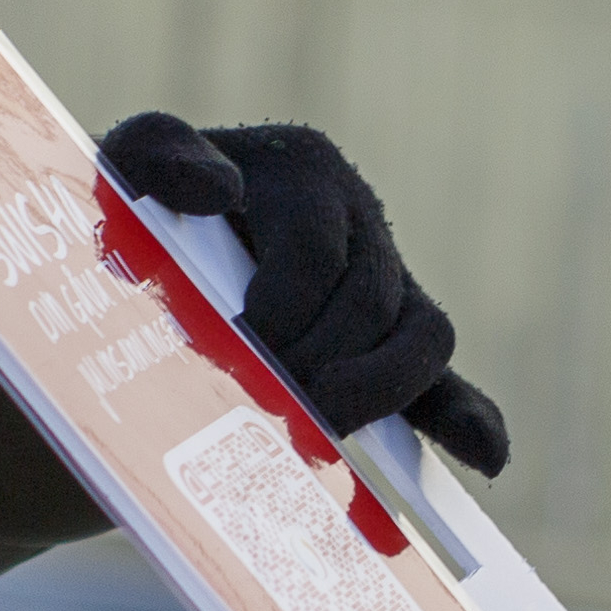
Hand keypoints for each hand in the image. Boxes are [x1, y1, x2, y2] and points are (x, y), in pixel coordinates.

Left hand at [100, 112, 510, 472]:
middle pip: (369, 302)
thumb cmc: (133, 215)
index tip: (235, 349)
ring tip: (324, 427)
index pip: (315, 255)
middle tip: (259, 400)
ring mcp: (385, 289)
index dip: (282, 313)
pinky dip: (469, 419)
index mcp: (307, 172)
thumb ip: (158, 152)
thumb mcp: (126, 169)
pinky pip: (446, 384)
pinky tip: (484, 458)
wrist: (133, 272)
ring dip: (381, 390)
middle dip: (316, 361)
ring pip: (424, 337)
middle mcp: (359, 223)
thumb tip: (220, 187)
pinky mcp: (391, 354)